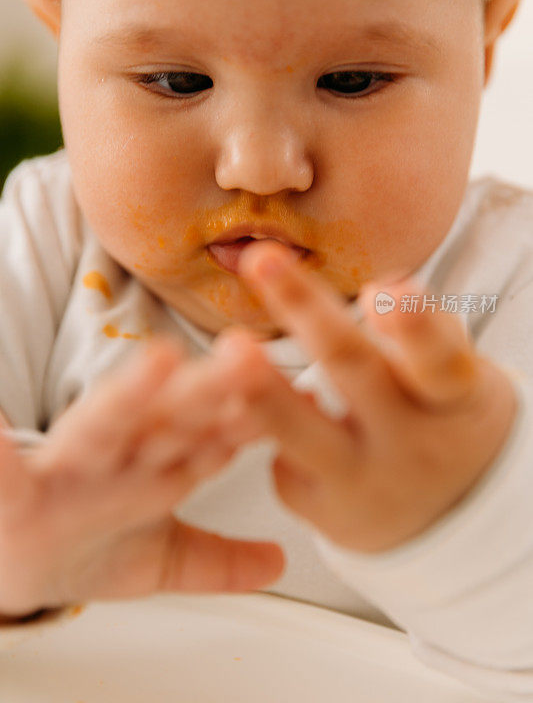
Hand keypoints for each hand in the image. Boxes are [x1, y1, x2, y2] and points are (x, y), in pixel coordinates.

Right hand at [0, 337, 283, 616]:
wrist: (17, 563)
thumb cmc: (93, 543)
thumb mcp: (158, 559)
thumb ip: (218, 560)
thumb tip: (279, 562)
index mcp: (153, 465)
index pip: (207, 436)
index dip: (247, 418)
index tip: (289, 395)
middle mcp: (118, 456)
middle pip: (168, 419)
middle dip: (210, 393)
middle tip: (251, 359)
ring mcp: (68, 466)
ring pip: (106, 425)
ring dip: (133, 395)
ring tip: (163, 364)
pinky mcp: (11, 489)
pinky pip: (3, 469)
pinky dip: (2, 448)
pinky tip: (5, 427)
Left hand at [223, 242, 518, 552]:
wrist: (447, 516)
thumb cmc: (441, 420)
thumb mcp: (456, 382)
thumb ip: (425, 335)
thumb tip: (387, 287)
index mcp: (453, 402)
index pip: (439, 362)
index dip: (414, 329)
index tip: (379, 291)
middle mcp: (411, 445)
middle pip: (353, 371)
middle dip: (306, 311)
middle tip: (262, 259)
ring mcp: (366, 485)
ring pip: (303, 433)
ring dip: (262, 390)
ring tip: (230, 346)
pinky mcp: (326, 514)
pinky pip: (283, 466)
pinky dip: (265, 430)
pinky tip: (258, 412)